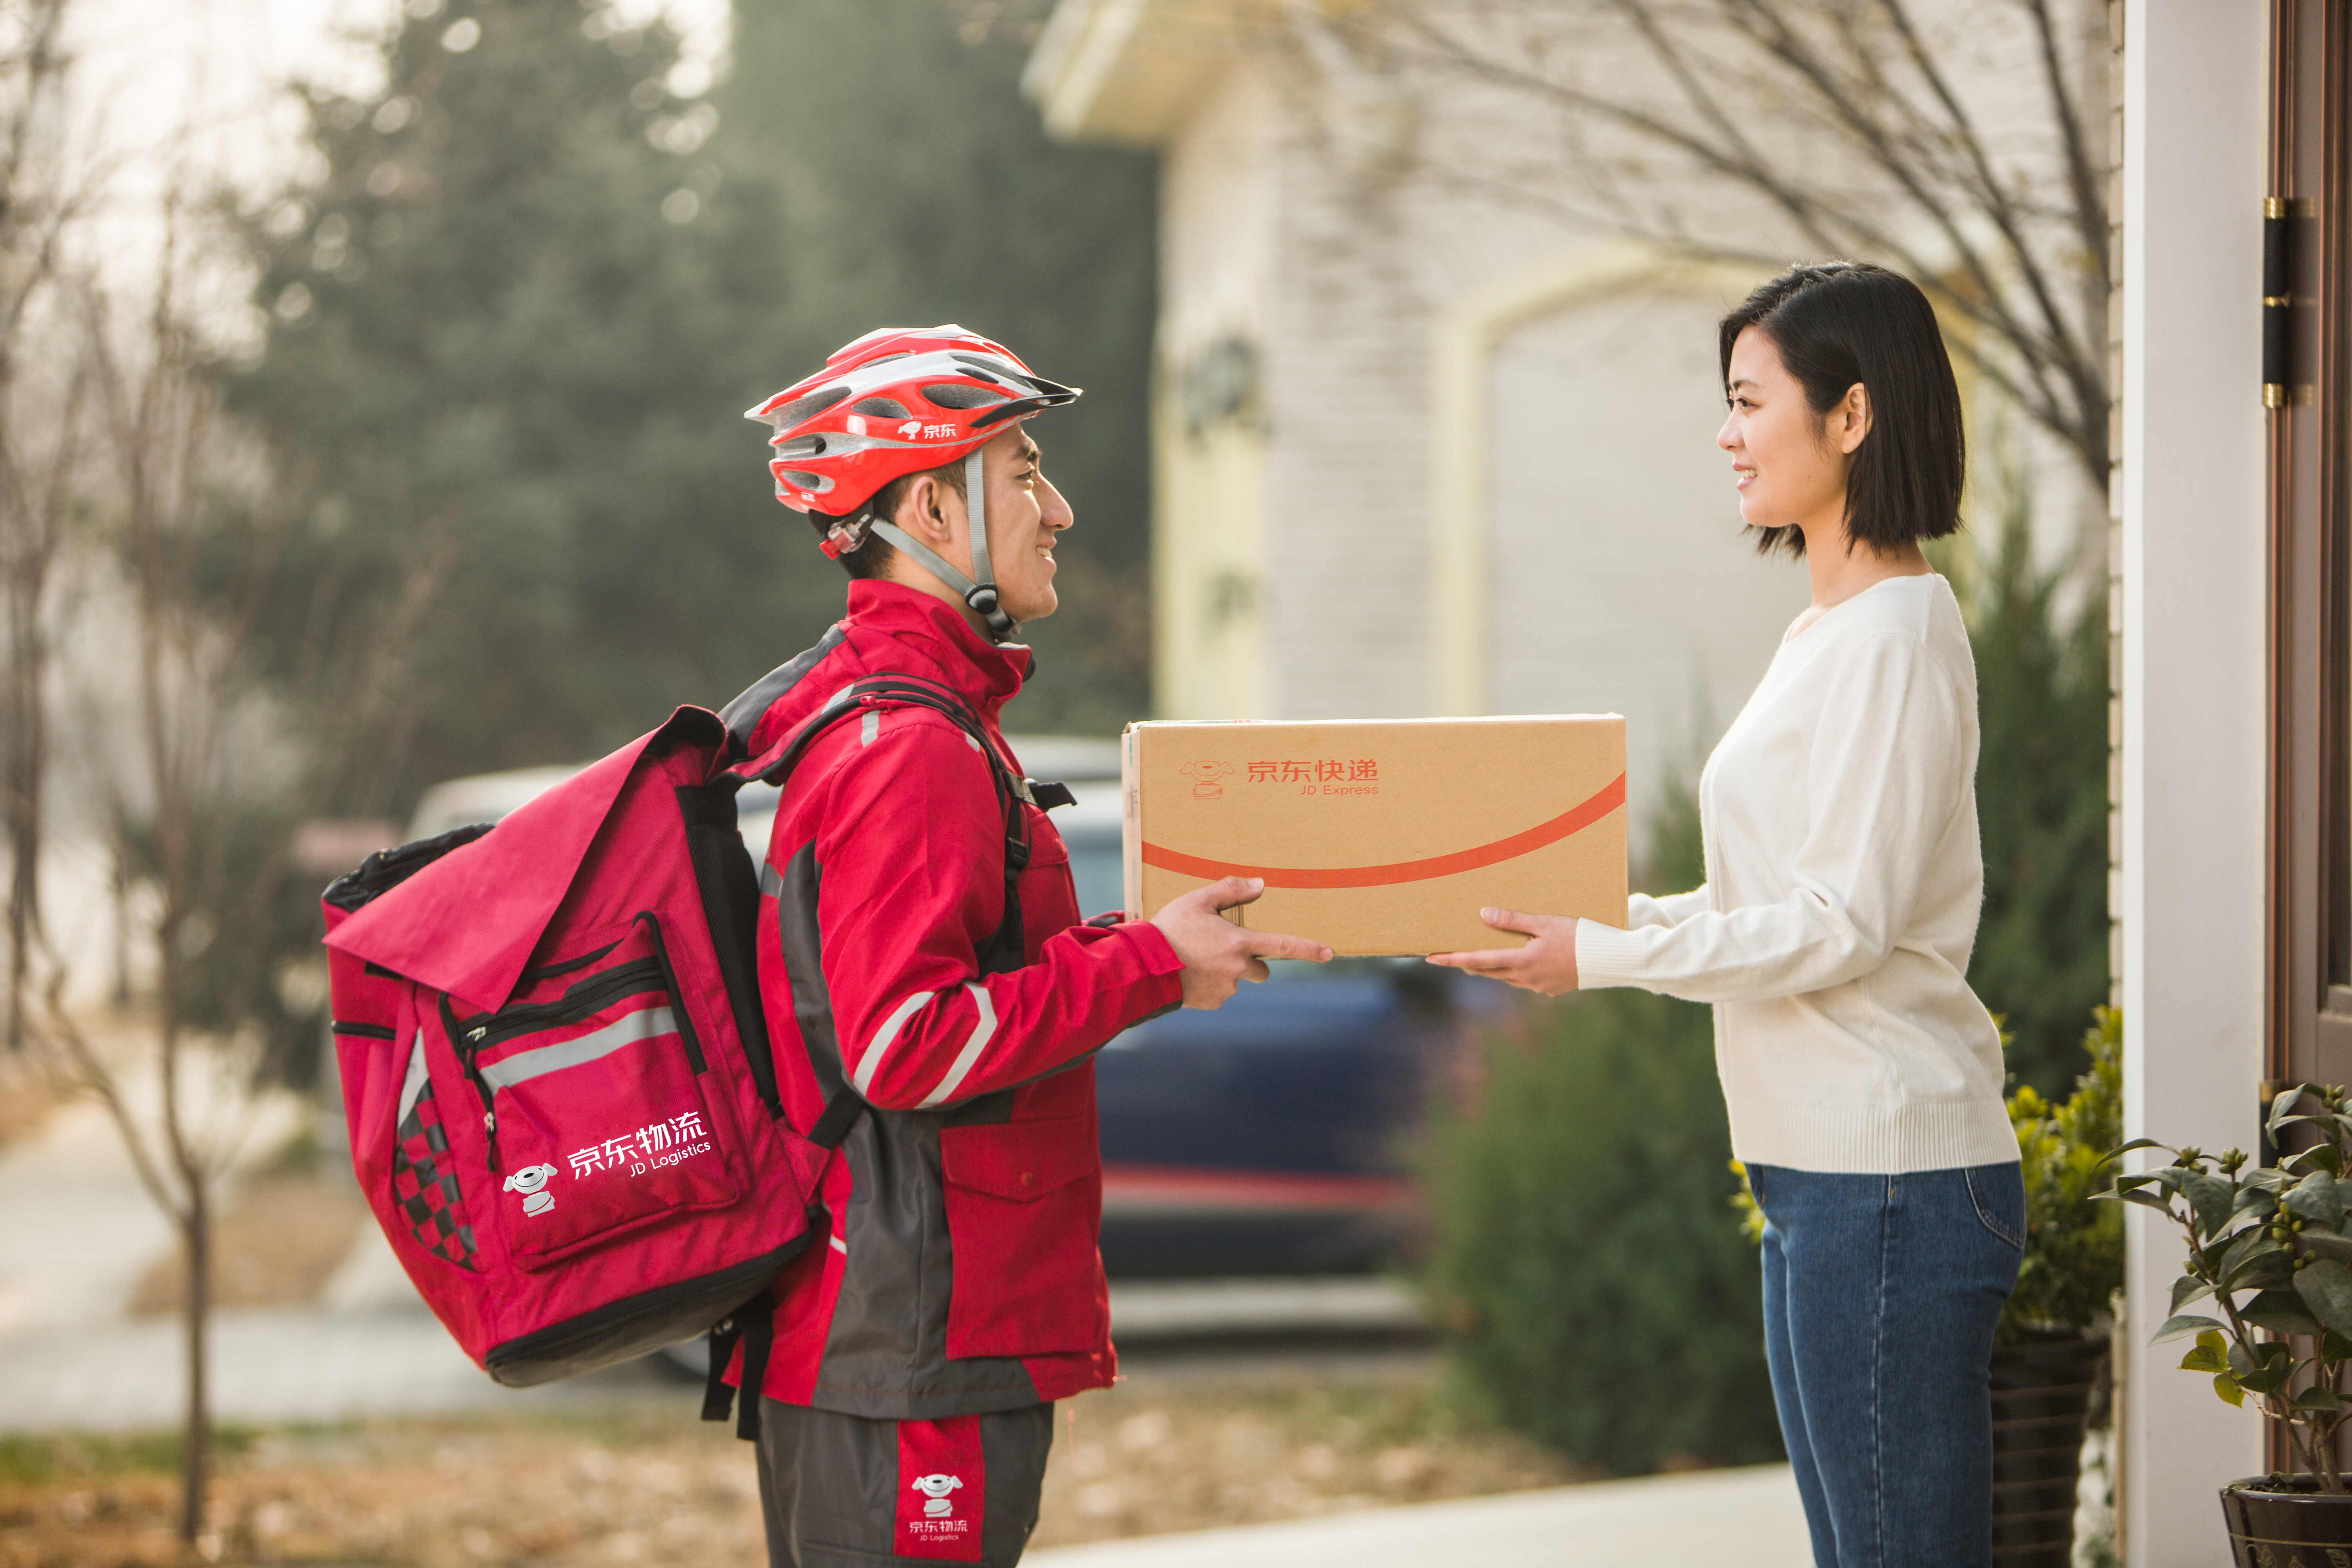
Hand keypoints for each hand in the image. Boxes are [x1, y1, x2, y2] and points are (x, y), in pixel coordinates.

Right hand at [1151, 877, 1333, 1008]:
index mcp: (1240, 944)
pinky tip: (1190, 973)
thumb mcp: (1197, 901)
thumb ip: (1229, 890)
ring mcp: (1225, 989)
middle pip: (1260, 969)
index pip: (1283, 946)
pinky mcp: (1211, 1003)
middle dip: (1250, 962)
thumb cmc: (1170, 930)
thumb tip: (1258, 884)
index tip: (1328, 954)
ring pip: (1236, 980)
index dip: (1308, 949)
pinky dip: (1209, 985)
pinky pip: (1218, 993)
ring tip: (1196, 959)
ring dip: (1225, 972)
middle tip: (1223, 949)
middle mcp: (1238, 969)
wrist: (1144, 966)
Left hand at [1426, 908, 1579, 995]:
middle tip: (1449, 956)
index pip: (1478, 961)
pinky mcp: (1551, 989)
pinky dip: (1515, 972)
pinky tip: (1520, 962)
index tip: (1431, 958)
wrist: (1612, 960)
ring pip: (1506, 977)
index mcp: (1522, 961)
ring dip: (1491, 968)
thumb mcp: (1546, 923)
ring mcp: (1539, 986)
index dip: (1452, 959)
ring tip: (1480, 956)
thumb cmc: (1580, 936)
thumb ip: (1513, 920)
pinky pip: (1525, 981)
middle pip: (1488, 972)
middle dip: (1467, 964)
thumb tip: (1483, 915)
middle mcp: (1526, 978)